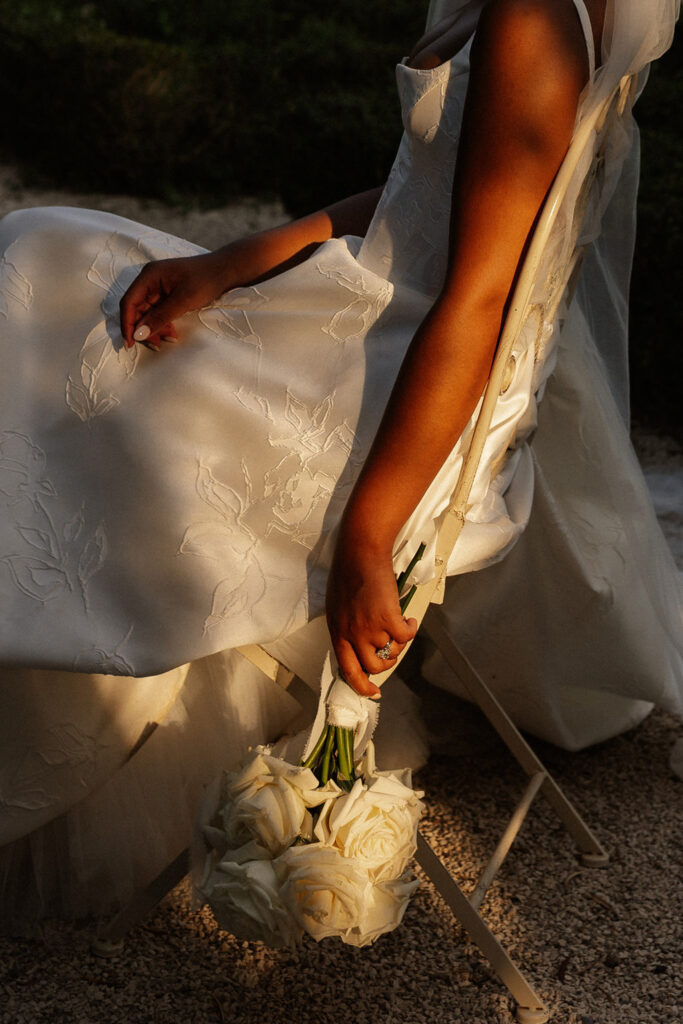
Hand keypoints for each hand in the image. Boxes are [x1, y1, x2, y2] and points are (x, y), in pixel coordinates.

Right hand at [119, 251, 229, 349]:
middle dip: (143, 329)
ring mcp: (158, 288)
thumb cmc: (206, 280)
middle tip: (156, 345)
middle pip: (136, 309)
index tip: (131, 344)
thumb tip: (139, 334)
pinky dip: (163, 324)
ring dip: (154, 328)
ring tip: (168, 339)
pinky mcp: (167, 295)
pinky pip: (158, 313)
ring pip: (147, 313)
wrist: (226, 271)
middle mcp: (150, 280)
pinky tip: (172, 333)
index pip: (129, 302)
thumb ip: (160, 317)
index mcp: (149, 276)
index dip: (127, 324)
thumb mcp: (184, 300)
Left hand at [326, 536, 416, 698]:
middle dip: (387, 663)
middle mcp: (352, 635)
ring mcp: (370, 629)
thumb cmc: (348, 572)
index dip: (362, 685)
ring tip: (398, 623)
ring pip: (392, 650)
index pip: (347, 670)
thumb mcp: (337, 606)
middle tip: (393, 649)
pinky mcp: (388, 619)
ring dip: (399, 641)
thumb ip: (346, 627)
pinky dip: (410, 629)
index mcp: (337, 632)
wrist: (360, 553)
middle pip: (374, 666)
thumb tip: (360, 644)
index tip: (373, 692)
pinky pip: (405, 637)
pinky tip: (408, 618)